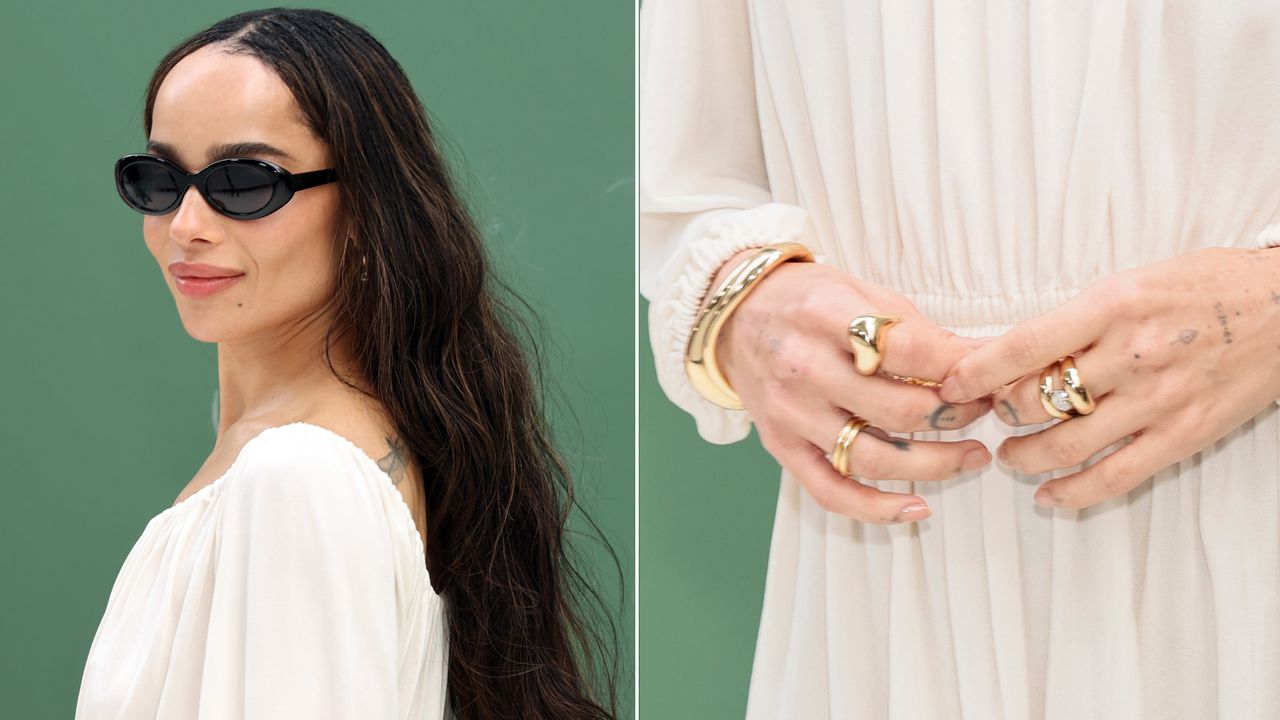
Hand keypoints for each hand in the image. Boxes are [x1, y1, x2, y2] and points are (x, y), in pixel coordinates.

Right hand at [709, 249, 994, 524]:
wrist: (735, 316)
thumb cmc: (806, 301)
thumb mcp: (863, 294)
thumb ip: (919, 331)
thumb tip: (986, 360)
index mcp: (824, 316)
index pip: (908, 350)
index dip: (958, 368)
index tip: (984, 374)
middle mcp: (803, 367)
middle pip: (898, 410)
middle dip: (956, 415)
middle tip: (982, 409)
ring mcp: (790, 413)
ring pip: (874, 458)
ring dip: (936, 464)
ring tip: (972, 455)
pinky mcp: (781, 446)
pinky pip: (831, 491)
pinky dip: (876, 509)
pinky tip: (918, 508)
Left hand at [938, 246, 1279, 508]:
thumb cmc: (1205, 287)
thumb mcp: (1131, 283)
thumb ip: (1076, 319)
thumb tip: (1009, 351)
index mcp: (1114, 305)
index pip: (1023, 344)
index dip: (976, 371)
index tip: (950, 384)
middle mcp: (1133, 353)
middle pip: (1037, 399)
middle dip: (999, 413)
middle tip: (990, 414)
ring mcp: (1159, 399)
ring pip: (1066, 444)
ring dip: (1025, 455)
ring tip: (1011, 452)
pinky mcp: (1183, 436)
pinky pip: (1116, 477)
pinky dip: (1073, 492)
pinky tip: (1048, 494)